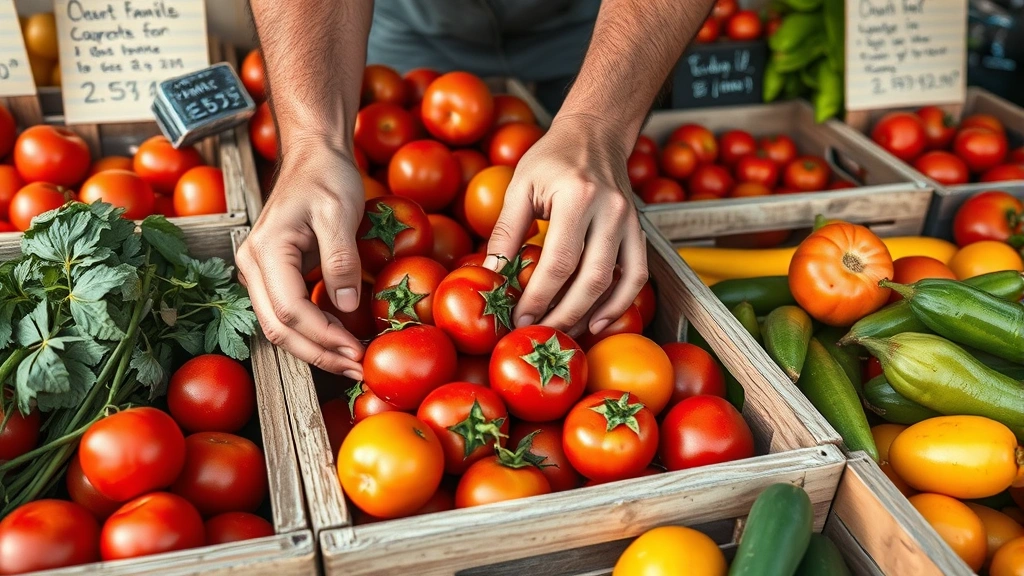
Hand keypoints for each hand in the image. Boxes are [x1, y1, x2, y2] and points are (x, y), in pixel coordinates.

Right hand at [237, 146, 365, 378]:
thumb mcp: (340, 211)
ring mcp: (258, 272)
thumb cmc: (327, 177)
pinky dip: (314, 332)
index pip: (289, 309)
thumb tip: (346, 306)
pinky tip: (342, 341)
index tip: (358, 351)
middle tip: (359, 369)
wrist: (313, 157)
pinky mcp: (273, 276)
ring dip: (317, 349)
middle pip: (279, 328)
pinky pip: (288, 314)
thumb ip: (342, 259)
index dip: (324, 336)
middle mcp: (252, 265)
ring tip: (354, 362)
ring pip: (280, 327)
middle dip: (320, 353)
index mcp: (266, 249)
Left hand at [484, 114, 647, 336]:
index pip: (559, 261)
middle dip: (563, 313)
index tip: (520, 318)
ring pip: (617, 281)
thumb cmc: (552, 158)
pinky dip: (621, 302)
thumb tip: (492, 275)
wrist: (595, 133)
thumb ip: (506, 230)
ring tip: (564, 333)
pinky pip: (638, 274)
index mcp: (577, 196)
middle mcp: (610, 210)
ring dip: (590, 314)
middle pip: (591, 279)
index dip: (539, 296)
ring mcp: (630, 221)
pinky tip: (599, 321)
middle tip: (539, 333)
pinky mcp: (638, 230)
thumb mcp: (520, 185)